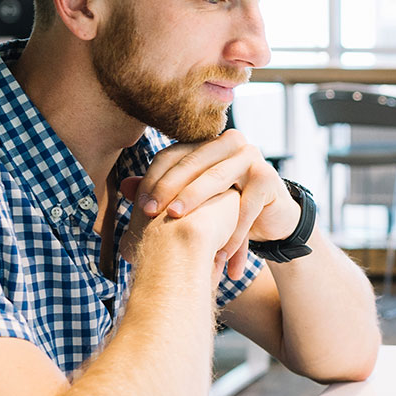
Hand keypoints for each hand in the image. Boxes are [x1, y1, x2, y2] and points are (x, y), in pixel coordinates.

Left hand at [123, 130, 299, 278]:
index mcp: (205, 143)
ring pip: (217, 181)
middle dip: (170, 192)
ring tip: (182, 232)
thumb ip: (163, 189)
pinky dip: (232, 232)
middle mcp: (228, 142)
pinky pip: (245, 206)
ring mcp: (251, 156)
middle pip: (192, 165)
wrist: (270, 217)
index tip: (141, 209)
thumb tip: (124, 186)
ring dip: (198, 208)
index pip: (171, 156)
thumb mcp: (194, 198)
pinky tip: (219, 253)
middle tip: (152, 217)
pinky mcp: (268, 178)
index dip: (154, 181)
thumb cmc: (227, 205)